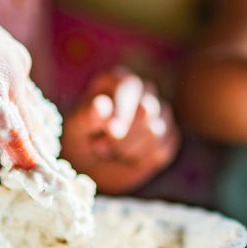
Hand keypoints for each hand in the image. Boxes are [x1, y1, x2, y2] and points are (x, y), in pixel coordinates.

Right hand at [0, 0, 50, 171]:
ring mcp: (8, 76)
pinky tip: (33, 176)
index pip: (21, 100)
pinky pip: (13, 131)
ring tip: (45, 183)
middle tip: (45, 176)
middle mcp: (16, 64)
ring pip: (24, 127)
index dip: (25, 127)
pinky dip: (23, 157)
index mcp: (7, 55)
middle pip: (29, 116)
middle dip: (35, 148)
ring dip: (33, 159)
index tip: (33, 149)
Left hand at [61, 67, 178, 192]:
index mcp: (118, 81)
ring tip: (111, 153)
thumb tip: (102, 105)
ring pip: (156, 131)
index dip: (122, 110)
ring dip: (129, 150)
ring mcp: (160, 113)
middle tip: (100, 148)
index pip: (129, 86)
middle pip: (147, 109)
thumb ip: (87, 115)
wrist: (93, 166)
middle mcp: (143, 91)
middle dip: (122, 136)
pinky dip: (143, 161)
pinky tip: (128, 159)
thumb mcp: (76, 128)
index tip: (112, 131)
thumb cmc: (81, 139)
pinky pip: (163, 150)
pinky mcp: (169, 137)